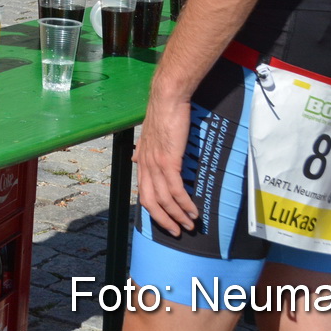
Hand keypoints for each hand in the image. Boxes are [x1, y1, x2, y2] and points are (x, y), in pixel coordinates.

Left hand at [136, 90, 199, 234]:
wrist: (167, 98)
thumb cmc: (162, 114)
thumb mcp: (148, 135)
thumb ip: (143, 149)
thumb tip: (137, 158)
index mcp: (142, 161)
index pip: (143, 193)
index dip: (154, 211)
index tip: (165, 221)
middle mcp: (145, 165)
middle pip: (150, 202)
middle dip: (164, 220)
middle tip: (177, 231)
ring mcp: (156, 164)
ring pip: (164, 199)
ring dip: (177, 215)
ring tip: (190, 224)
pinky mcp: (169, 161)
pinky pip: (176, 189)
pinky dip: (184, 203)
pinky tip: (193, 210)